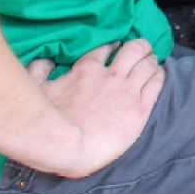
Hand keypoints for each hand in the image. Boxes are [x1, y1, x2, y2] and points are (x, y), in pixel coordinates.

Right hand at [25, 39, 165, 178]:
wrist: (65, 147)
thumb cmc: (44, 121)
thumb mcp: (35, 89)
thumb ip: (38, 70)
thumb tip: (44, 59)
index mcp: (86, 70)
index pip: (105, 48)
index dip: (112, 46)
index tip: (115, 48)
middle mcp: (110, 76)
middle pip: (134, 49)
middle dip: (140, 46)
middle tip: (143, 49)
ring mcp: (127, 91)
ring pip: (148, 64)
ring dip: (151, 59)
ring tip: (153, 60)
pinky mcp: (139, 108)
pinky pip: (157, 83)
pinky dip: (159, 75)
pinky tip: (159, 75)